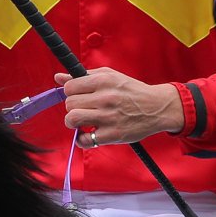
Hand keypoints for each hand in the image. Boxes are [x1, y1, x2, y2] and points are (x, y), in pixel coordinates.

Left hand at [58, 69, 181, 146]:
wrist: (157, 108)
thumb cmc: (132, 91)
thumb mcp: (110, 76)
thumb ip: (84, 76)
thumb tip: (58, 77)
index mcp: (104, 81)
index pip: (70, 87)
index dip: (70, 92)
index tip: (78, 96)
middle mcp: (106, 98)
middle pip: (69, 104)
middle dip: (72, 107)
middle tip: (83, 109)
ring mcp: (109, 117)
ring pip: (73, 119)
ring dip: (73, 122)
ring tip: (82, 121)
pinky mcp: (112, 134)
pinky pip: (85, 140)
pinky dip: (82, 140)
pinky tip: (89, 135)